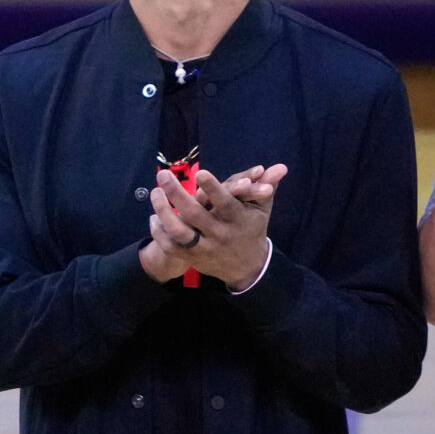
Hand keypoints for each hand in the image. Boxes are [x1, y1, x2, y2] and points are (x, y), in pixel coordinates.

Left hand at [154, 163, 285, 289]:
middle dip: (176, 193)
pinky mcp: (192, 258)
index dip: (213, 188)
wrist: (248, 267)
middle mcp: (220, 234)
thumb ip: (266, 185)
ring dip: (163, 211)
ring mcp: (204, 247)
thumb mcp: (261, 208)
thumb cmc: (252, 229)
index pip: (225, 203)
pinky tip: (153, 217)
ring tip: (154, 192)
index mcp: (237, 219)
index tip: (199, 172)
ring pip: (178, 232)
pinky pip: (170, 247)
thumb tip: (281, 166)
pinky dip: (159, 233)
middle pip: (194, 214)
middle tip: (163, 175)